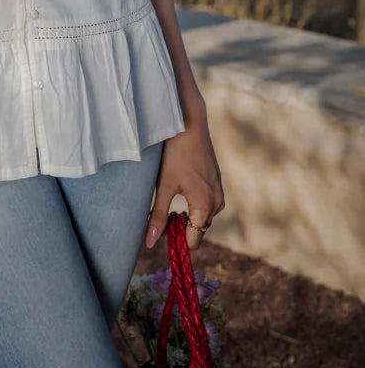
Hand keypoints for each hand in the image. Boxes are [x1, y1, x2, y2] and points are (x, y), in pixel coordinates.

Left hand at [144, 108, 225, 251]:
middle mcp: (217, 202)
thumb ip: (158, 216)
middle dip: (180, 228)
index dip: (176, 241)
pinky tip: (179, 189)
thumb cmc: (175, 154)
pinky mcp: (217, 182)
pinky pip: (207, 203)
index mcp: (205, 206)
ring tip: (168, 199)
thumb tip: (149, 242)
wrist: (189, 124)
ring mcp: (219, 191)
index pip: (193, 241)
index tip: (160, 232)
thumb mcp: (164, 186)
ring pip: (203, 216)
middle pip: (198, 229)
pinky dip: (194, 204)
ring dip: (187, 216)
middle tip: (160, 214)